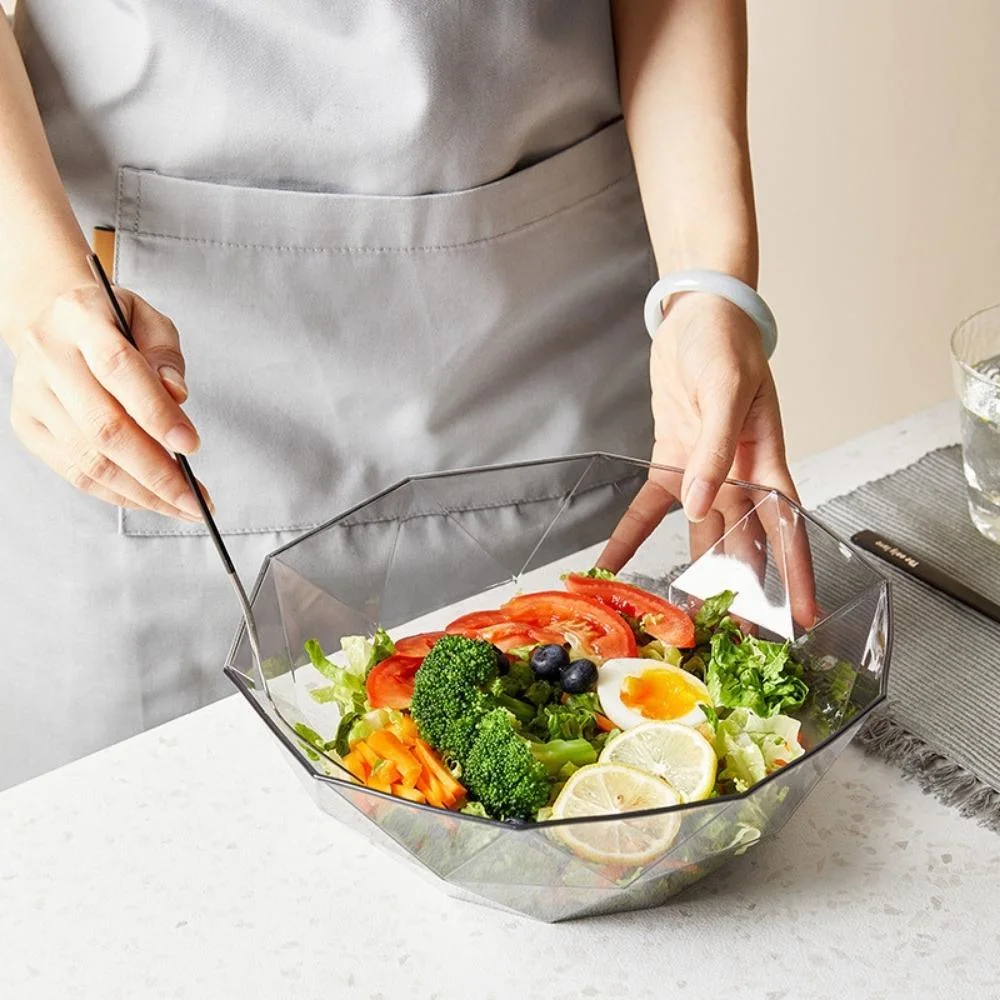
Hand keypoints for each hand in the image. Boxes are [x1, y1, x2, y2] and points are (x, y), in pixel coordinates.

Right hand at [9, 283, 210, 519]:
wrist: (54, 322)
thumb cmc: (112, 324)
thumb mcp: (148, 321)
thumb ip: (166, 356)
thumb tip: (178, 398)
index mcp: (80, 318)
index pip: (119, 369)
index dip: (157, 413)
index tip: (192, 445)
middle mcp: (47, 357)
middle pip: (104, 426)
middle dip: (157, 471)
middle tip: (196, 497)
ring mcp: (32, 395)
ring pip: (89, 459)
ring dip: (143, 492)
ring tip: (182, 506)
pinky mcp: (29, 427)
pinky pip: (76, 473)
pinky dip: (119, 493)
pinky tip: (152, 499)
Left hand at [601, 292, 816, 625]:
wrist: (696, 317)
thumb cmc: (727, 344)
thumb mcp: (728, 389)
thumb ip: (718, 448)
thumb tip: (702, 504)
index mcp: (767, 462)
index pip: (787, 528)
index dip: (796, 573)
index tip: (803, 615)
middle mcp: (738, 478)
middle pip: (745, 545)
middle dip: (744, 592)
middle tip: (740, 640)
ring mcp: (704, 475)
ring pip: (700, 538)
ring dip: (692, 576)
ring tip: (686, 619)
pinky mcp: (670, 464)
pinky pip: (649, 509)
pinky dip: (630, 536)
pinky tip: (613, 563)